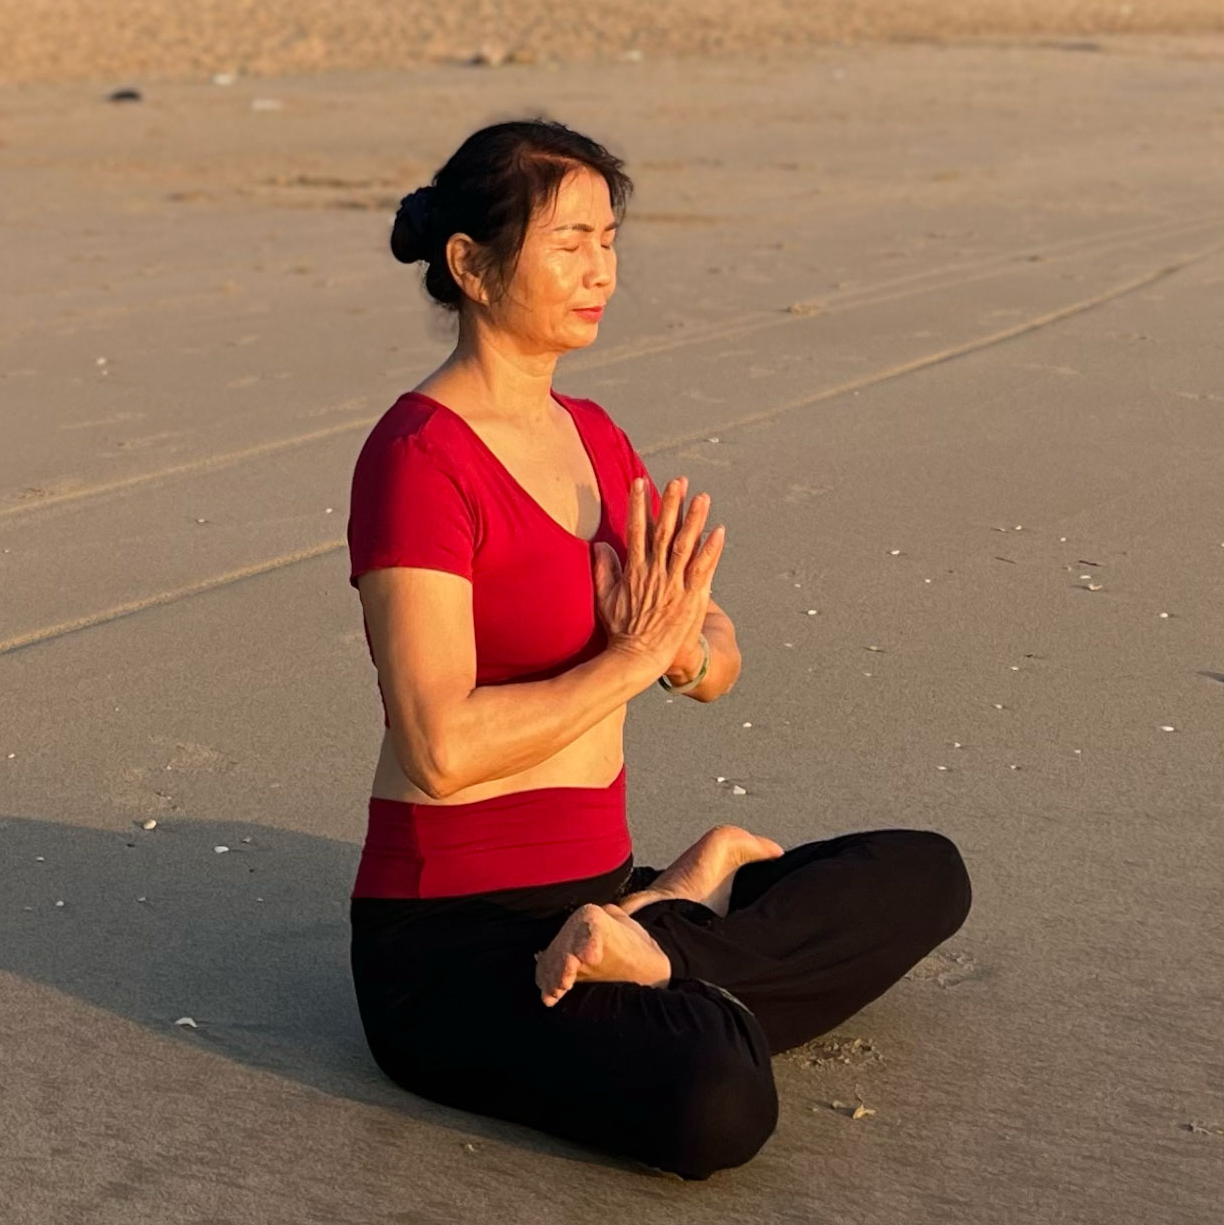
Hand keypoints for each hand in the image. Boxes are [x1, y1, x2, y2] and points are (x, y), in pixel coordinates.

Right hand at [592, 475, 724, 676]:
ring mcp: (674, 584)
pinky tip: (720, 531)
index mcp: (634, 570)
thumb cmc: (621, 631)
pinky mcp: (691, 597)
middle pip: (664, 531)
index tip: (638, 482)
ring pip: (686, 544)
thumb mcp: (605, 598)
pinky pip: (704, 568)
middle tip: (678, 480)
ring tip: (703, 497)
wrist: (639, 657)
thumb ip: (602, 570)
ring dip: (695, 519)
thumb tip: (600, 545)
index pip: (636, 530)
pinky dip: (712, 550)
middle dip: (670, 503)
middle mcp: (654, 572)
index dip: (637, 505)